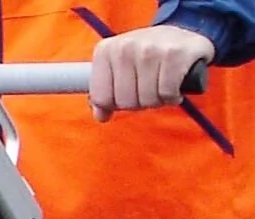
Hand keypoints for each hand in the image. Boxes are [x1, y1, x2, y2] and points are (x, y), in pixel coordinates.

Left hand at [90, 25, 214, 120]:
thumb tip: (101, 115)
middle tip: (148, 87)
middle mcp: (126, 45)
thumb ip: (105, 93)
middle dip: (138, 102)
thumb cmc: (148, 57)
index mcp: (106, 50)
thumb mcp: (120, 69)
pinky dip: (172, 96)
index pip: (101, 99)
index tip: (128, 90)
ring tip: (162, 85)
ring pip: (146, 100)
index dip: (116, 103)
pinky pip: (166, 93)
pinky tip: (175, 86)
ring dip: (157, 100)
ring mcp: (150, 48)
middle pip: (125, 102)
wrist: (184, 36)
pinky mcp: (175, 53)